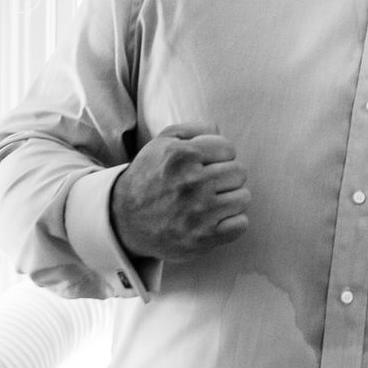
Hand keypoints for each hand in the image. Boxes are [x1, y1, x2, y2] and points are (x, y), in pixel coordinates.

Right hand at [110, 122, 248, 259]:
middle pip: (239, 172)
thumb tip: (221, 131)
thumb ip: (195, 129)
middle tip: (209, 184)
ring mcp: (198, 213)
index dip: (219, 155)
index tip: (206, 164)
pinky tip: (214, 219)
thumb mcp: (162, 142)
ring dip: (231, 199)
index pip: (228, 148)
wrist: (124, 219)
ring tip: (212, 201)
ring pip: (244, 197)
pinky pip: (241, 224)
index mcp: (181, 156)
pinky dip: (232, 222)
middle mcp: (191, 183)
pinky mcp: (203, 238)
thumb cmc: (150, 176)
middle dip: (227, 176)